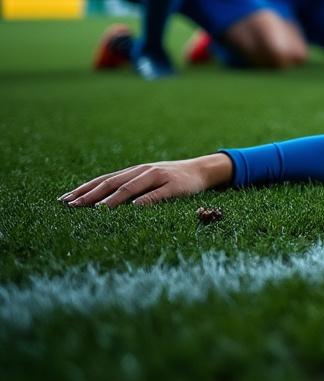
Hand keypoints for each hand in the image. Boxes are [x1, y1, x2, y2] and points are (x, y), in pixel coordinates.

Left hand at [60, 153, 233, 208]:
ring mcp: (158, 177)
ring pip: (131, 188)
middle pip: (112, 183)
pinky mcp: (174, 187)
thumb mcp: (147, 181)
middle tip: (72, 206)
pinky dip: (145, 200)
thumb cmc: (171, 179)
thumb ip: (128, 189)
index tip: (65, 200)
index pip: (103, 180)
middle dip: (91, 195)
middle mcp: (142, 172)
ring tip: (97, 209)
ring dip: (113, 199)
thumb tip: (99, 202)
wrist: (202, 170)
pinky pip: (157, 194)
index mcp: (133, 172)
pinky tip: (134, 208)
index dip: (84, 189)